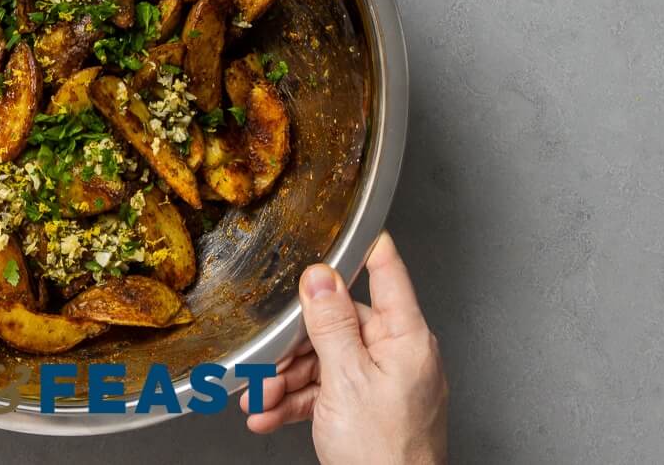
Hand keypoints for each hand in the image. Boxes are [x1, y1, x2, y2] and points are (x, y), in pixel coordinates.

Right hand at [243, 232, 447, 464]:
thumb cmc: (385, 456)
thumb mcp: (346, 380)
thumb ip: (330, 323)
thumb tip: (320, 276)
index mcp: (405, 337)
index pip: (386, 270)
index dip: (364, 243)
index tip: (341, 222)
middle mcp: (398, 355)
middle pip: (339, 324)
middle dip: (294, 345)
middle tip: (265, 359)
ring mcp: (383, 385)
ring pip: (326, 362)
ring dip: (286, 380)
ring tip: (258, 397)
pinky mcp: (367, 411)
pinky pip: (326, 393)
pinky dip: (296, 403)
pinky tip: (268, 413)